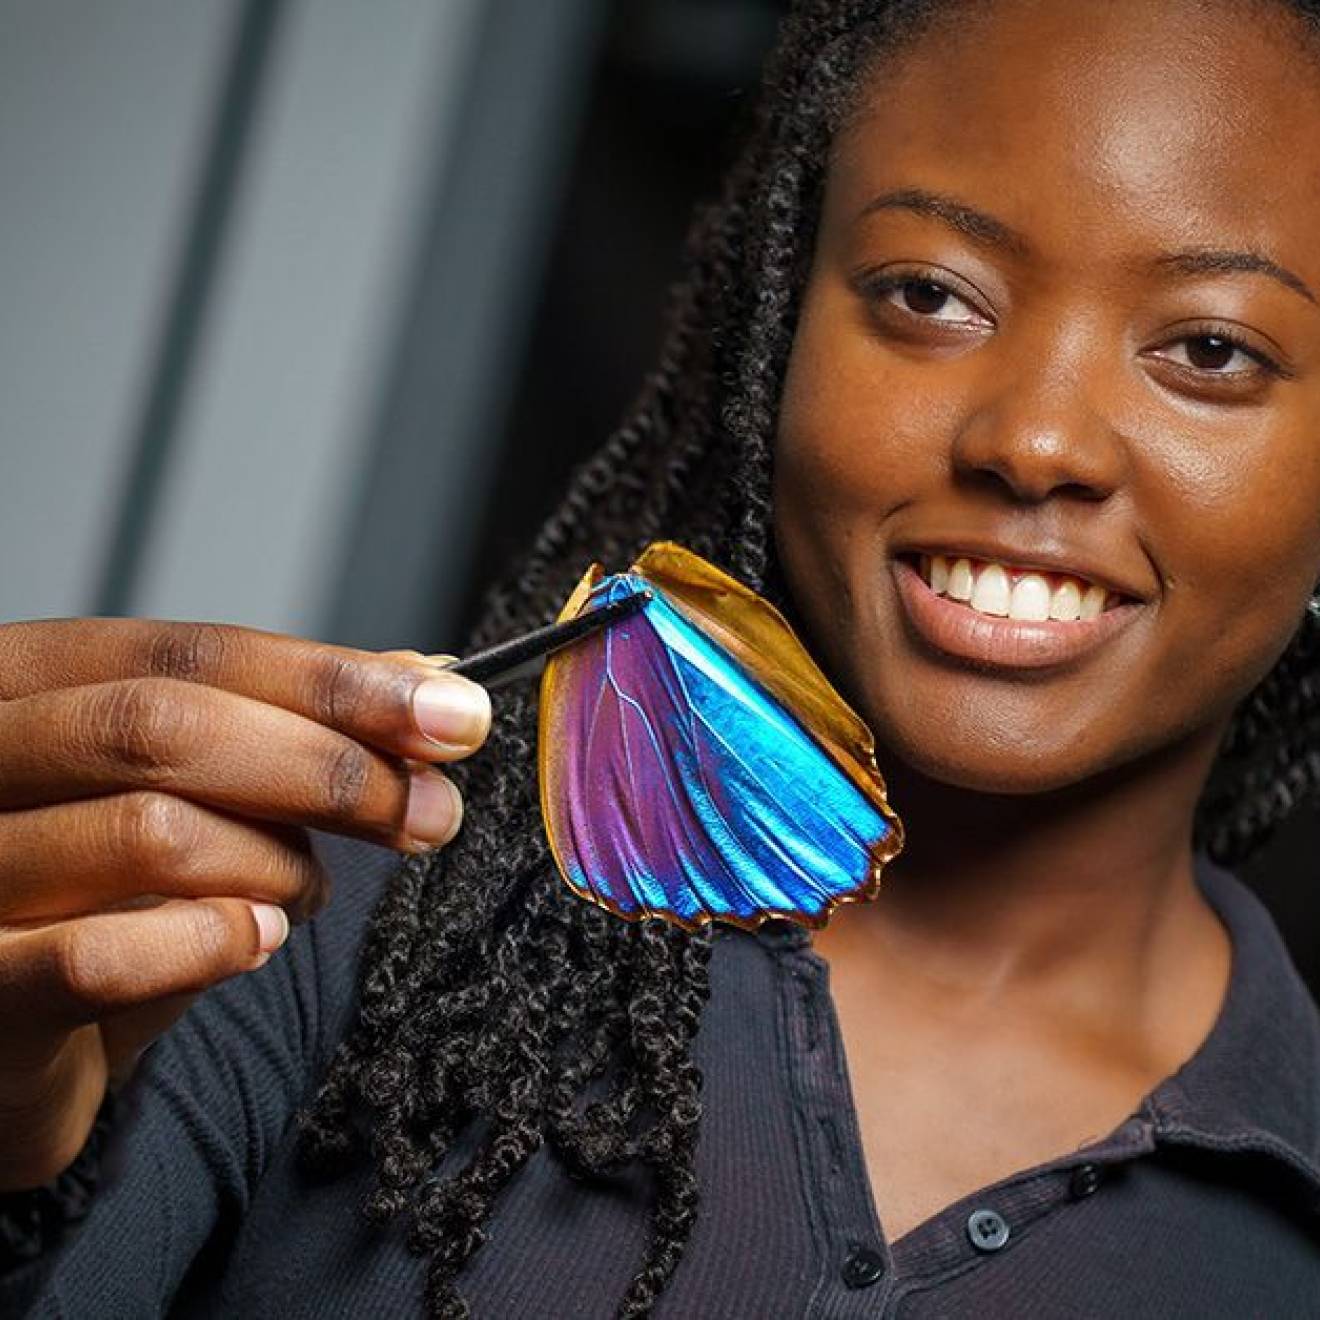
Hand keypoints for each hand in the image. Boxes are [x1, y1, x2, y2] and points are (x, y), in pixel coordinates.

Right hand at [0, 618, 490, 1189]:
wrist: (1, 1037)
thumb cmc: (99, 892)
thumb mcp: (192, 785)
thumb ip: (290, 723)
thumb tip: (426, 667)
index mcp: (25, 681)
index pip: (194, 653)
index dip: (336, 682)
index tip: (454, 714)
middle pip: (166, 726)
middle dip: (330, 770)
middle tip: (430, 814)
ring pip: (151, 832)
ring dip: (276, 867)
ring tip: (311, 893)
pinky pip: (98, 958)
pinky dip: (209, 945)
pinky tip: (254, 944)